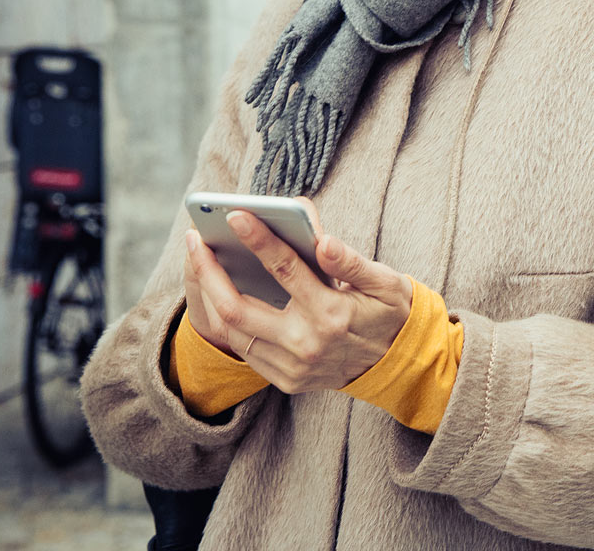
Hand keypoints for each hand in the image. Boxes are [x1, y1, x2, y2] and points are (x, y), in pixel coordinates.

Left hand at [181, 212, 413, 392]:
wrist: (399, 366)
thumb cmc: (391, 313)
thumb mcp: (386, 282)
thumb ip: (352, 261)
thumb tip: (323, 240)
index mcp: (332, 314)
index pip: (285, 269)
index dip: (259, 238)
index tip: (236, 214)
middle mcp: (306, 344)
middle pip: (237, 308)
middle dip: (209, 271)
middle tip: (195, 239)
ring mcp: (292, 367)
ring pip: (233, 332)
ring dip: (210, 296)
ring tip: (200, 262)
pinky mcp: (286, 380)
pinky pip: (244, 349)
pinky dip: (227, 320)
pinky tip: (220, 293)